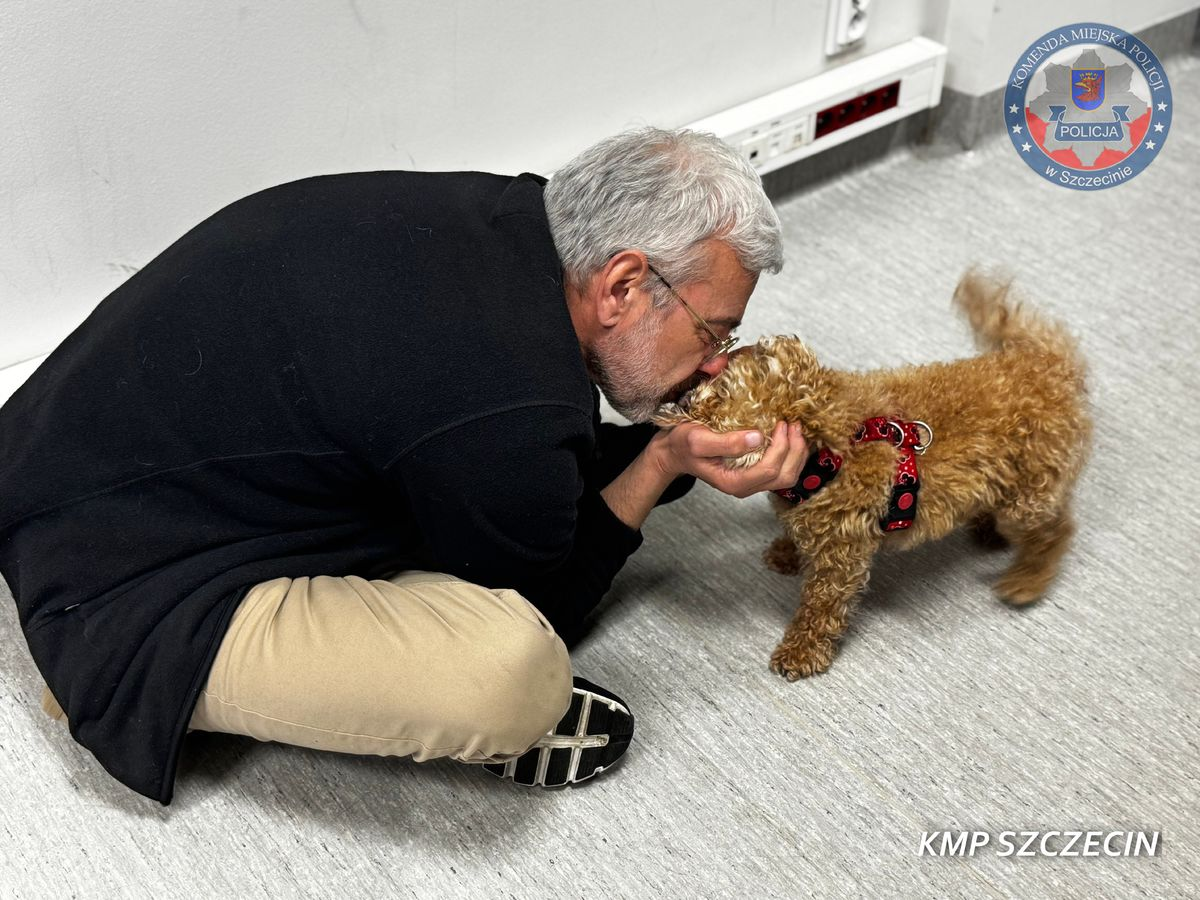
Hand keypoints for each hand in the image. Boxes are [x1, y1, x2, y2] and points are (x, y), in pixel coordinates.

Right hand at [651, 420, 807, 498]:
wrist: (676, 452)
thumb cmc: (684, 444)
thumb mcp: (699, 440)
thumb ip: (727, 443)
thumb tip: (758, 437)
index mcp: (733, 482)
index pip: (769, 470)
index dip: (781, 447)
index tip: (780, 423)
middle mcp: (746, 487)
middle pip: (785, 477)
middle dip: (795, 450)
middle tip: (793, 424)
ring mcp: (752, 482)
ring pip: (788, 476)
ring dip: (797, 453)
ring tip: (795, 429)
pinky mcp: (755, 474)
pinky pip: (782, 470)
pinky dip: (791, 453)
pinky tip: (789, 436)